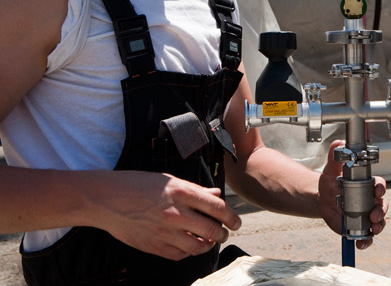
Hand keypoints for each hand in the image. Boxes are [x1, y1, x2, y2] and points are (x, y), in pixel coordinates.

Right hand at [95, 171, 241, 260]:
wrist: (107, 198)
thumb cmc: (139, 184)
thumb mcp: (170, 181)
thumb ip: (196, 190)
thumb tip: (216, 195)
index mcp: (182, 193)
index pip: (218, 208)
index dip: (232, 218)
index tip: (237, 223)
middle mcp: (176, 213)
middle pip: (212, 230)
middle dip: (223, 234)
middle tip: (225, 233)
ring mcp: (164, 232)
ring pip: (198, 247)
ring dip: (208, 245)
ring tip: (209, 241)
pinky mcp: (153, 246)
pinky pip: (179, 255)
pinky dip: (188, 252)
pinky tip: (189, 245)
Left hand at [318, 140, 387, 249]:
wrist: (323, 198)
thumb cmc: (331, 182)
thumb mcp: (331, 169)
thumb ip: (335, 157)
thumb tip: (338, 143)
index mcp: (367, 185)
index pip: (379, 185)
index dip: (381, 187)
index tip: (377, 190)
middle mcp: (370, 200)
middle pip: (383, 205)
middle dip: (381, 211)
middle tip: (373, 215)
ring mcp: (367, 214)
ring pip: (380, 221)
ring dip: (378, 226)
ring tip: (372, 229)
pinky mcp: (361, 227)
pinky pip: (368, 235)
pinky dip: (367, 241)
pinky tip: (361, 243)